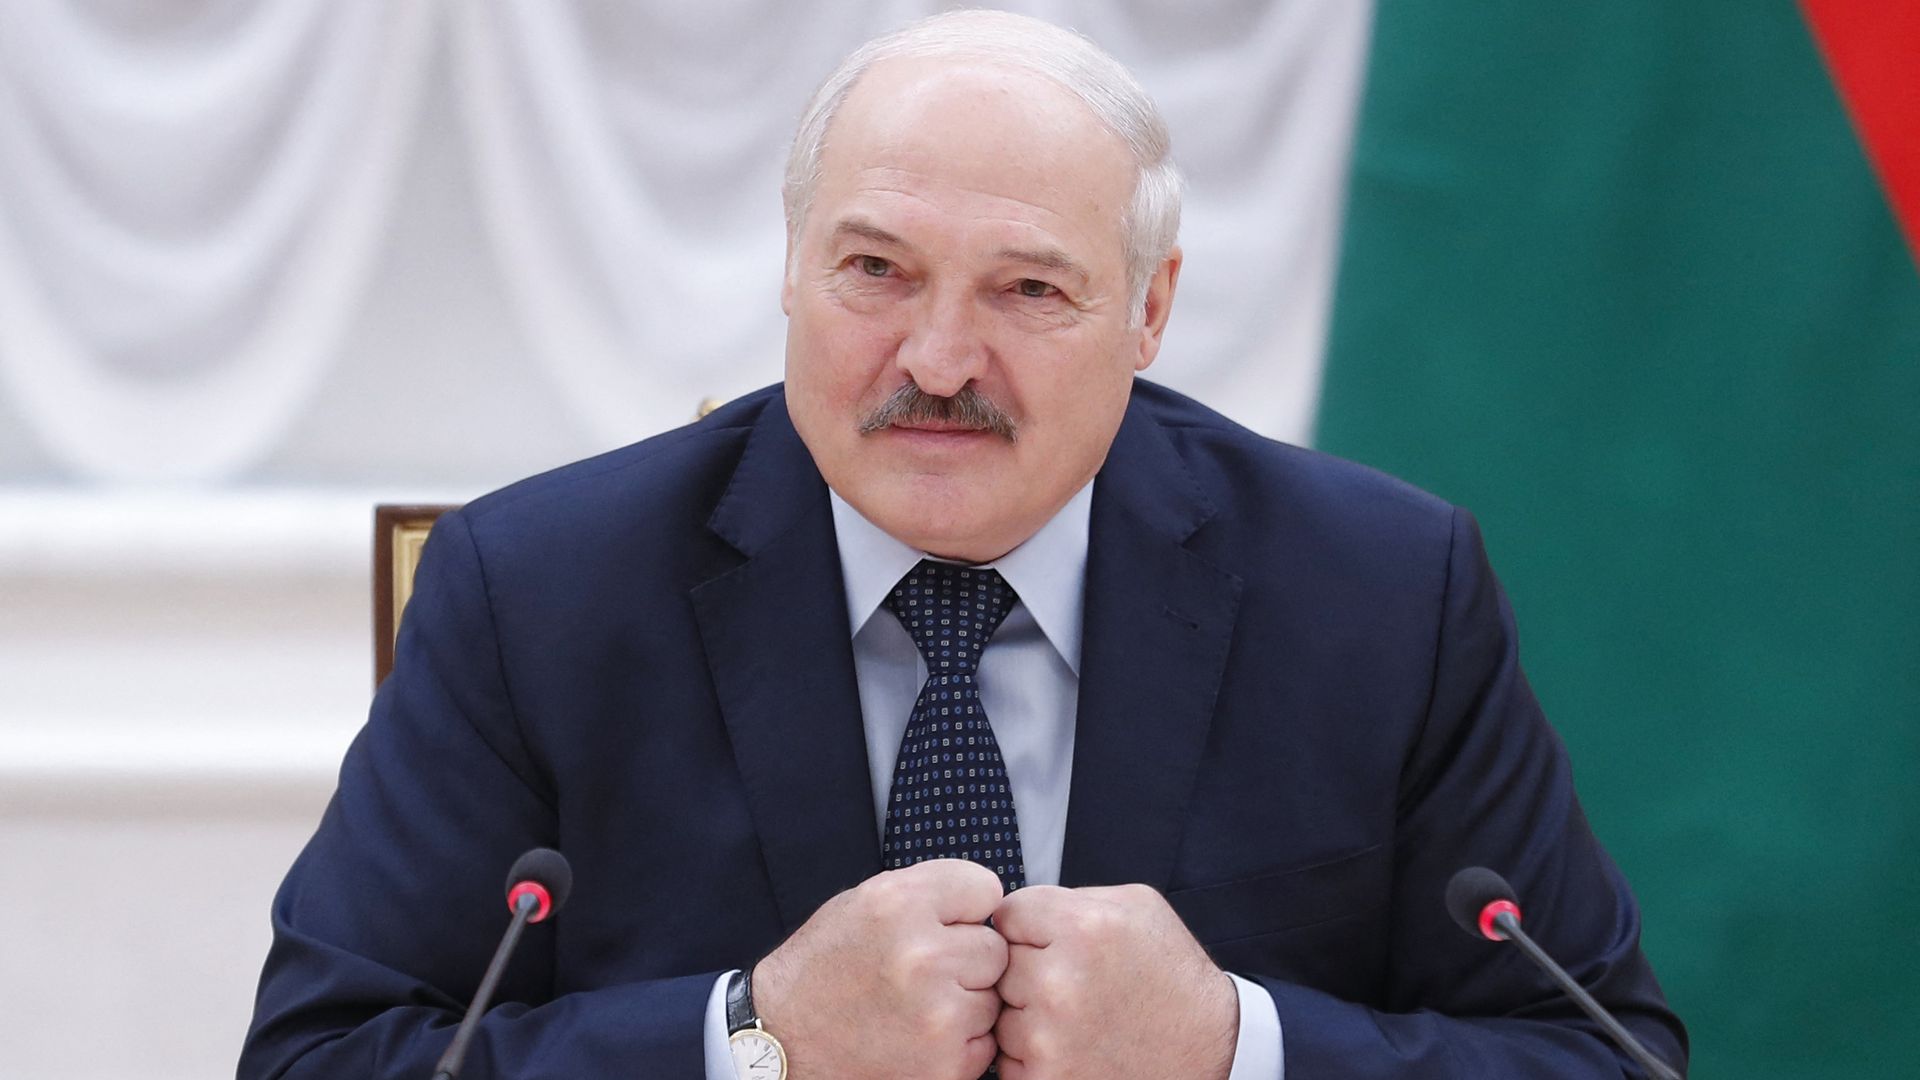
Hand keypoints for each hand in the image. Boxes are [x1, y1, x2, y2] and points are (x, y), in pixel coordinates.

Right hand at [752, 858, 1007, 1079]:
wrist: (782, 1042)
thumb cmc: (822, 969)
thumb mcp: (861, 903)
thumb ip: (926, 894)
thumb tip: (986, 902)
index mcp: (899, 903)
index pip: (985, 889)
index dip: (965, 909)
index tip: (945, 924)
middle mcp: (922, 954)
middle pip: (995, 947)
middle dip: (967, 958)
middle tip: (923, 973)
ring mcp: (938, 1014)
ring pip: (994, 996)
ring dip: (966, 1002)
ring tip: (916, 1006)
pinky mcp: (946, 1063)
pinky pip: (986, 1040)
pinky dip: (962, 1042)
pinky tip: (918, 1036)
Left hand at [991, 884, 1238, 1079]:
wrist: (1208, 1049)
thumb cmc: (1171, 977)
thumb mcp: (1137, 906)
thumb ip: (1072, 898)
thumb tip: (1019, 907)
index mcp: (1083, 927)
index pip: (1008, 913)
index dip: (1030, 927)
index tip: (1053, 941)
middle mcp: (1060, 981)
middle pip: (1000, 963)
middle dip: (1028, 970)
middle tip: (1073, 982)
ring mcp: (1050, 1037)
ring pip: (1000, 1012)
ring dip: (1027, 1014)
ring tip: (1077, 1016)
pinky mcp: (1046, 1079)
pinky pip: (1007, 1057)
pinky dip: (1031, 1054)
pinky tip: (1072, 1045)